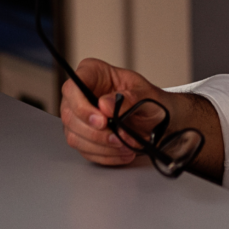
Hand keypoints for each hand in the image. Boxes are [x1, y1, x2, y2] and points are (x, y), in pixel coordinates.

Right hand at [59, 57, 225, 180]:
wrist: (158, 121)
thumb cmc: (150, 101)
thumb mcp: (146, 94)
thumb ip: (128, 98)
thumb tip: (105, 104)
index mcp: (93, 73)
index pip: (73, 87)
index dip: (82, 106)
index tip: (102, 120)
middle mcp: (81, 95)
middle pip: (70, 115)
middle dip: (96, 132)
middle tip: (118, 137)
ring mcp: (79, 118)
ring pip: (75, 136)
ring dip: (102, 146)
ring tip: (126, 145)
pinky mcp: (83, 137)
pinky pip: (86, 151)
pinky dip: (106, 155)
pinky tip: (123, 152)